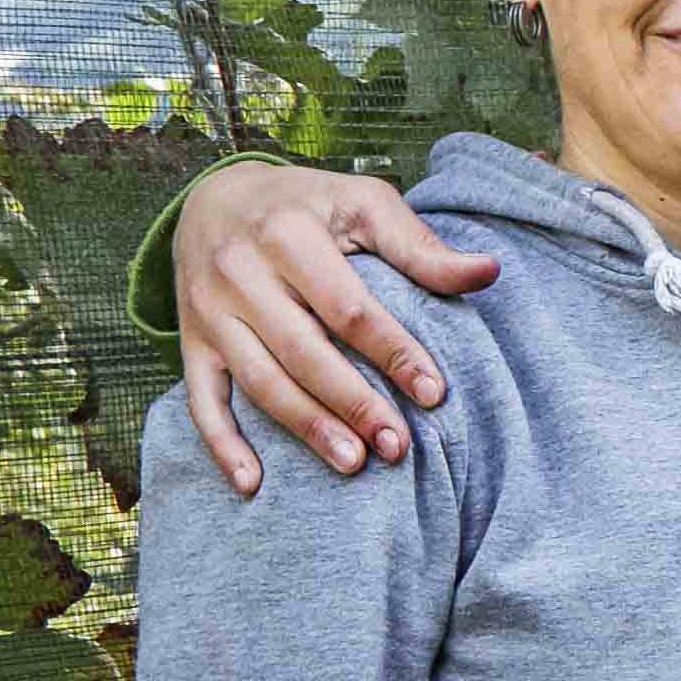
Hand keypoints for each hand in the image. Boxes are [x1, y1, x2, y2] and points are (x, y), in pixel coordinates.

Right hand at [178, 160, 499, 491]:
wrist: (213, 197)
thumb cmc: (306, 205)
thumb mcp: (362, 205)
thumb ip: (420, 245)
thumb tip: (488, 271)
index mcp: (288, 235)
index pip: (349, 308)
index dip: (394, 352)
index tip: (435, 393)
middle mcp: (240, 274)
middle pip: (303, 352)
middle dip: (354, 404)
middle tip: (398, 446)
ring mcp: (209, 313)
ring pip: (259, 381)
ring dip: (306, 428)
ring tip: (354, 462)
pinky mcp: (191, 342)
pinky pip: (200, 400)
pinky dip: (223, 445)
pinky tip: (253, 483)